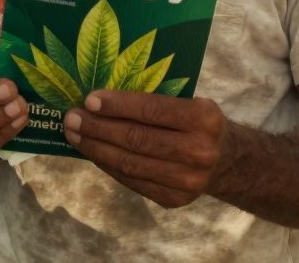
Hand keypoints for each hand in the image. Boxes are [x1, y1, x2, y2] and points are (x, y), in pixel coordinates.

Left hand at [64, 90, 231, 208]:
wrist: (227, 160)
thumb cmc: (197, 123)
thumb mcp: (190, 102)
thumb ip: (155, 100)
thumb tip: (100, 97)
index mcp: (204, 118)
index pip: (152, 110)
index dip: (117, 106)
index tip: (89, 99)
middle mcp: (199, 151)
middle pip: (136, 139)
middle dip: (97, 127)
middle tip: (71, 117)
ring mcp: (187, 180)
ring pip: (130, 163)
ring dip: (95, 147)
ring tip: (73, 134)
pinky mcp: (174, 200)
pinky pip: (132, 180)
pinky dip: (107, 164)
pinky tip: (92, 151)